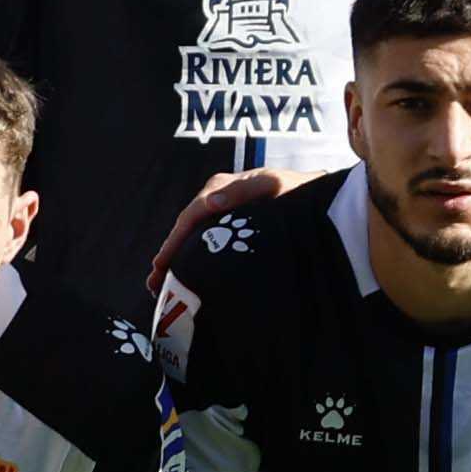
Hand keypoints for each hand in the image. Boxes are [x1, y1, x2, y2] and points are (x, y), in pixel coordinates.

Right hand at [147, 163, 291, 289]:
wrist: (316, 196)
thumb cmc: (297, 190)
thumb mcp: (273, 185)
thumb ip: (242, 191)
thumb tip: (210, 203)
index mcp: (220, 188)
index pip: (190, 216)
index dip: (175, 241)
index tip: (162, 264)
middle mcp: (215, 198)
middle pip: (185, 229)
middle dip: (169, 255)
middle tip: (154, 283)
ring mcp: (221, 211)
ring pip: (192, 237)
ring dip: (177, 259)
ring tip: (161, 286)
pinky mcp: (229, 224)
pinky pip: (204, 240)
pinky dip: (192, 257)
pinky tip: (185, 274)